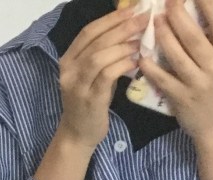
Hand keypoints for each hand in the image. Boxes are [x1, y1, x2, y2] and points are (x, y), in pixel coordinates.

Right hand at [57, 6, 148, 149]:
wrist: (78, 134)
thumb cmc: (90, 101)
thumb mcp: (92, 74)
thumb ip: (104, 54)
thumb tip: (129, 29)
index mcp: (68, 60)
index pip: (89, 32)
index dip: (112, 18)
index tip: (134, 8)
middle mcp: (69, 70)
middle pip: (96, 41)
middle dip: (122, 27)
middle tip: (144, 18)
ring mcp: (78, 86)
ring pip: (99, 56)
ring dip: (123, 45)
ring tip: (141, 41)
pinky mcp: (90, 99)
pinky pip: (107, 75)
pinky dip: (123, 64)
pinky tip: (137, 61)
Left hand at [140, 0, 212, 139]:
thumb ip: (212, 41)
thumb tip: (192, 12)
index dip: (207, 4)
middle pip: (193, 37)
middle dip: (177, 16)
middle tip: (166, 2)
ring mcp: (198, 83)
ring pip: (176, 55)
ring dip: (162, 36)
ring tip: (154, 22)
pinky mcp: (181, 98)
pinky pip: (162, 77)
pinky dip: (150, 65)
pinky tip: (141, 55)